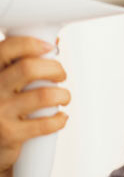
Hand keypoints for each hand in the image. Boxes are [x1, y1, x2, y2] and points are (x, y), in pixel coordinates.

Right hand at [0, 37, 69, 173]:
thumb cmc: (1, 107)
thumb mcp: (4, 83)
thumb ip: (19, 64)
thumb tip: (53, 41)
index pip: (5, 49)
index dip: (30, 44)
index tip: (49, 47)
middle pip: (28, 68)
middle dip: (54, 69)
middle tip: (61, 75)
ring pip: (43, 95)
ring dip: (62, 94)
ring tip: (63, 97)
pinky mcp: (8, 135)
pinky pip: (45, 123)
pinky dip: (60, 119)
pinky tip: (60, 117)